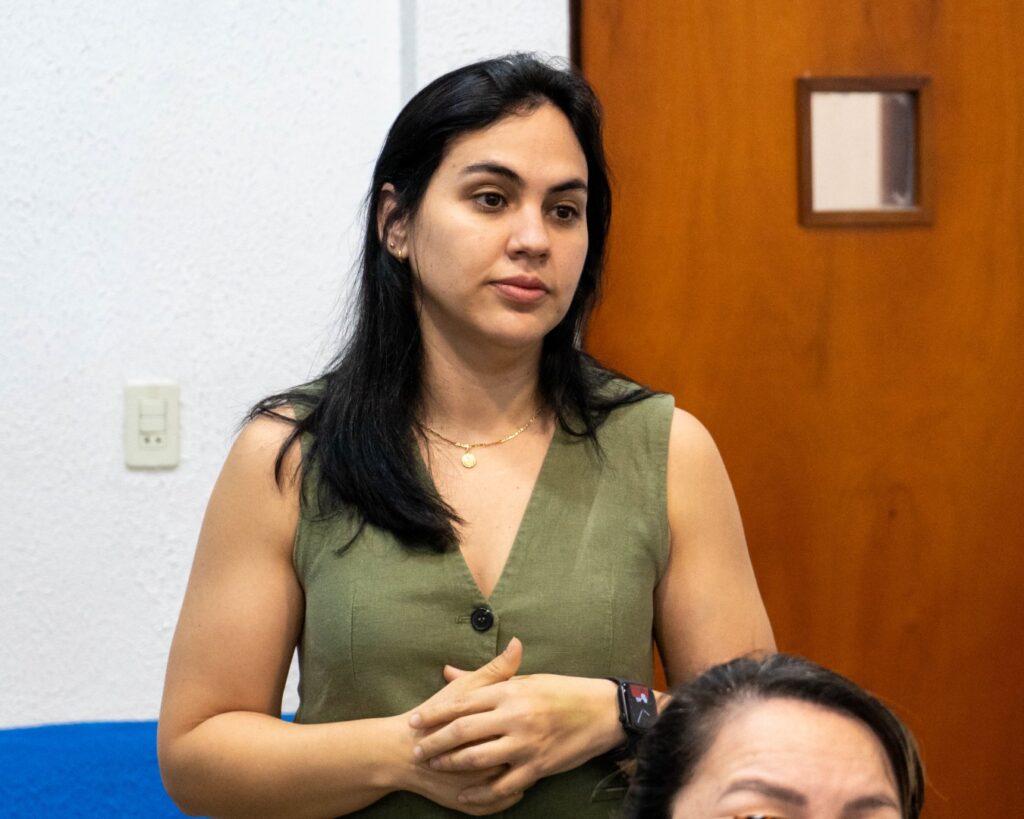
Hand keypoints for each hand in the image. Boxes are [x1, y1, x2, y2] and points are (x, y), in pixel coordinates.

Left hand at [407, 639, 622, 807]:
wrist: (601, 711)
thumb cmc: (560, 691)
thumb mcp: (524, 679)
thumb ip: (485, 678)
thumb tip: (448, 671)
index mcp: (510, 692)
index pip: (462, 703)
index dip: (435, 714)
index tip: (414, 722)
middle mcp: (515, 716)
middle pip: (463, 731)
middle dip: (435, 742)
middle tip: (416, 750)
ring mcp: (526, 743)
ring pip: (478, 758)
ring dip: (452, 764)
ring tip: (435, 766)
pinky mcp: (538, 766)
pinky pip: (503, 785)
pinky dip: (481, 792)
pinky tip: (464, 794)